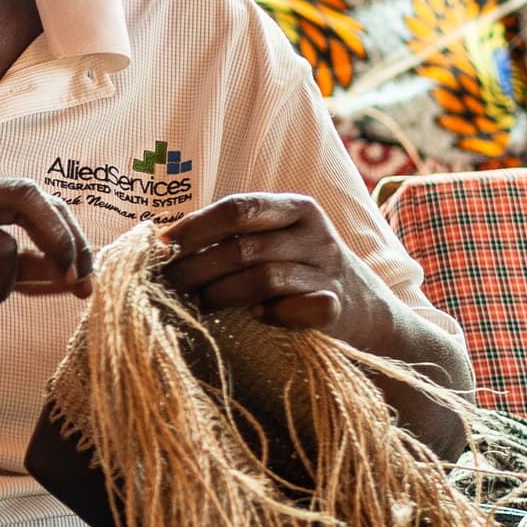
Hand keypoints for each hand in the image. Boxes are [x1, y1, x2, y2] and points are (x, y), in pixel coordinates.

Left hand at [160, 192, 372, 331]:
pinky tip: (256, 317)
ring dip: (221, 293)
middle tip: (167, 284)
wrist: (368, 312)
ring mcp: (328, 271)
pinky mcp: (336, 308)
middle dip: (196, 267)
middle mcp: (315, 235)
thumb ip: (231, 236)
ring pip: (263, 278)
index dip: (194, 227)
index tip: (158, 246)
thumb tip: (161, 244)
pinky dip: (272, 315)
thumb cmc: (300, 271)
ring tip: (197, 303)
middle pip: (243, 247)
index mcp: (295, 208)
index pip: (238, 209)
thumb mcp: (275, 240)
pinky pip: (297, 309)